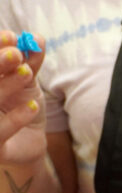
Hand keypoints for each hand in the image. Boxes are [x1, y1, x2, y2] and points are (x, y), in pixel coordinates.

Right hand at [0, 31, 46, 164]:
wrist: (29, 144)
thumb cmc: (20, 108)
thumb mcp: (27, 84)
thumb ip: (30, 63)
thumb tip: (37, 39)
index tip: (13, 37)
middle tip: (17, 54)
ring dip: (8, 85)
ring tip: (27, 73)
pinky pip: (0, 131)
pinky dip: (17, 117)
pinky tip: (34, 105)